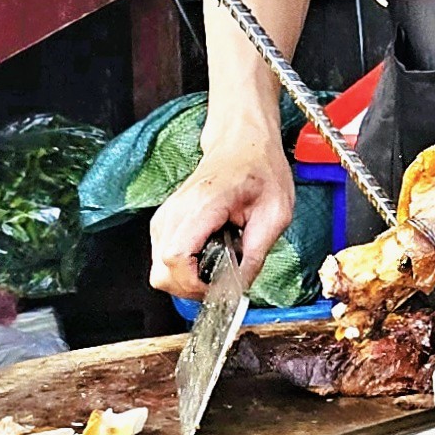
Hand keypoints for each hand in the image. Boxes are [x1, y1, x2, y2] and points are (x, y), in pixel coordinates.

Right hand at [146, 141, 293, 298]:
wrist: (243, 145)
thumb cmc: (260, 171)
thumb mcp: (275, 214)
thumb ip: (256, 254)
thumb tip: (240, 289)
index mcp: (202, 205)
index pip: (176, 258)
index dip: (195, 283)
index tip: (219, 287)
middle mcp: (175, 212)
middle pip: (162, 272)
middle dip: (192, 288)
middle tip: (222, 282)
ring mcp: (165, 218)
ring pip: (159, 271)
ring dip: (188, 280)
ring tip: (218, 264)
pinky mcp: (164, 224)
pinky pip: (163, 261)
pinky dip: (184, 270)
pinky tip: (208, 256)